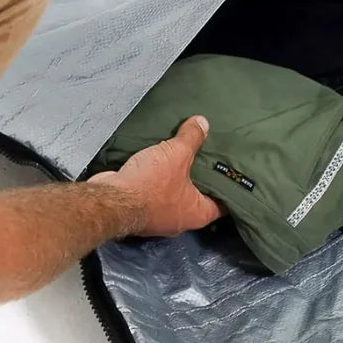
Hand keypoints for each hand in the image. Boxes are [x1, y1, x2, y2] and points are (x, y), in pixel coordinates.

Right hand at [88, 116, 225, 237]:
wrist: (110, 199)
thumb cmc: (151, 184)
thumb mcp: (177, 154)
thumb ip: (192, 138)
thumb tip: (203, 122)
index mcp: (197, 214)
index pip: (222, 205)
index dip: (228, 190)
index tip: (232, 176)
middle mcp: (180, 220)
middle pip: (197, 199)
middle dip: (201, 181)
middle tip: (208, 161)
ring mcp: (159, 218)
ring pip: (174, 197)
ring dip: (176, 181)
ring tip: (182, 159)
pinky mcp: (140, 210)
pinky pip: (154, 194)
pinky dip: (157, 182)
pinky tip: (157, 164)